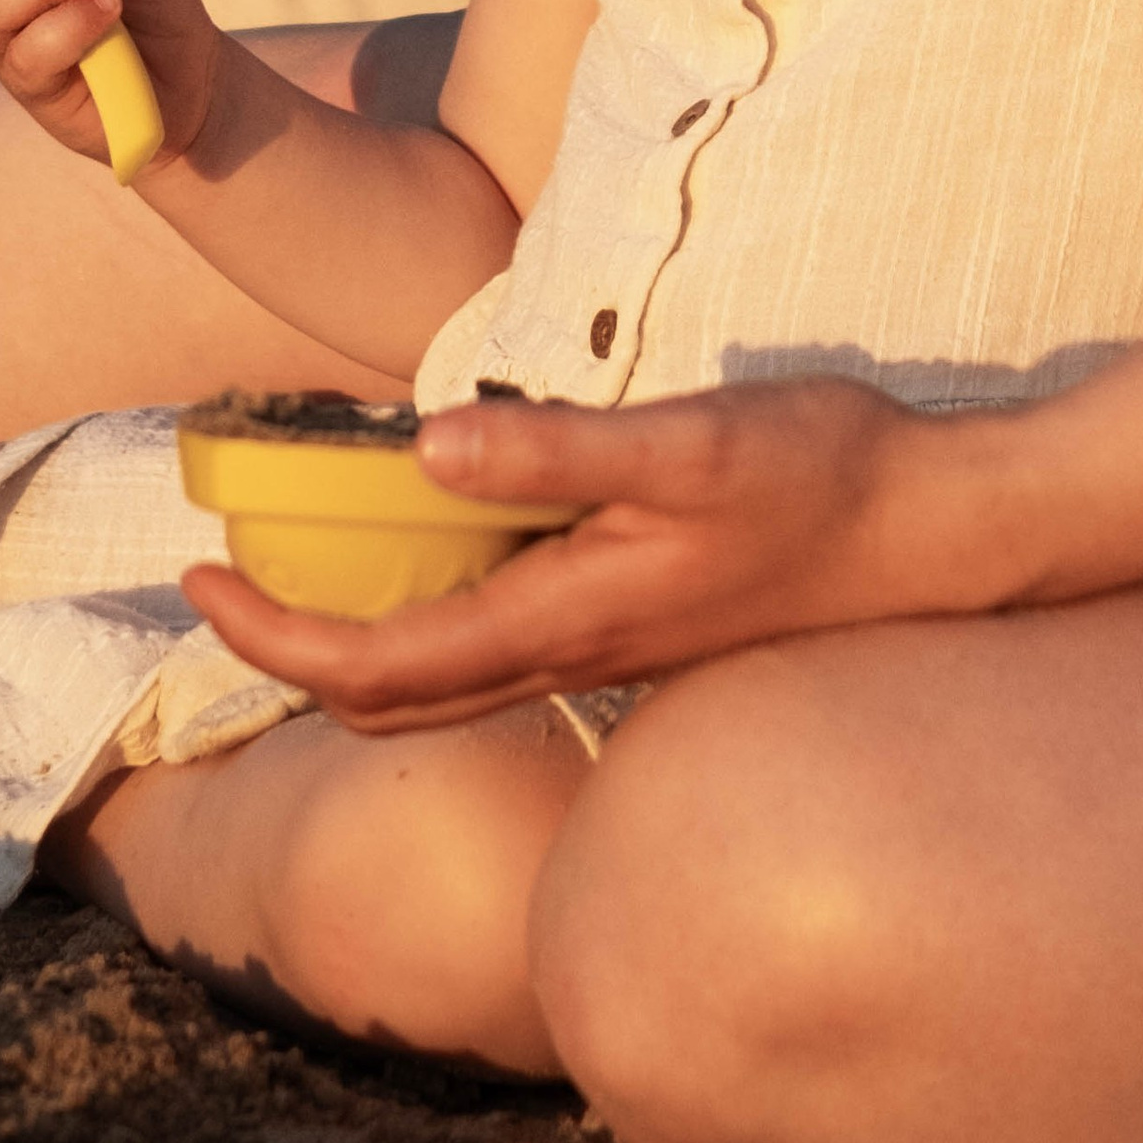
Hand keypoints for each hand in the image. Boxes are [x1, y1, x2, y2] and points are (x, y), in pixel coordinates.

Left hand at [182, 376, 994, 733]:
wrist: (942, 532)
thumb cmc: (822, 476)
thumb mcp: (686, 441)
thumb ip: (556, 451)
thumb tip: (422, 450)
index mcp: (569, 616)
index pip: (379, 665)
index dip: (274, 636)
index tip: (200, 580)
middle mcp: (580, 652)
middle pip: (398, 701)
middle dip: (294, 655)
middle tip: (222, 587)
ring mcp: (617, 650)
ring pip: (451, 687)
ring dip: (360, 649)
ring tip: (306, 577)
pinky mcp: (648, 628)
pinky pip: (505, 654)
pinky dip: (435, 627)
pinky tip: (448, 558)